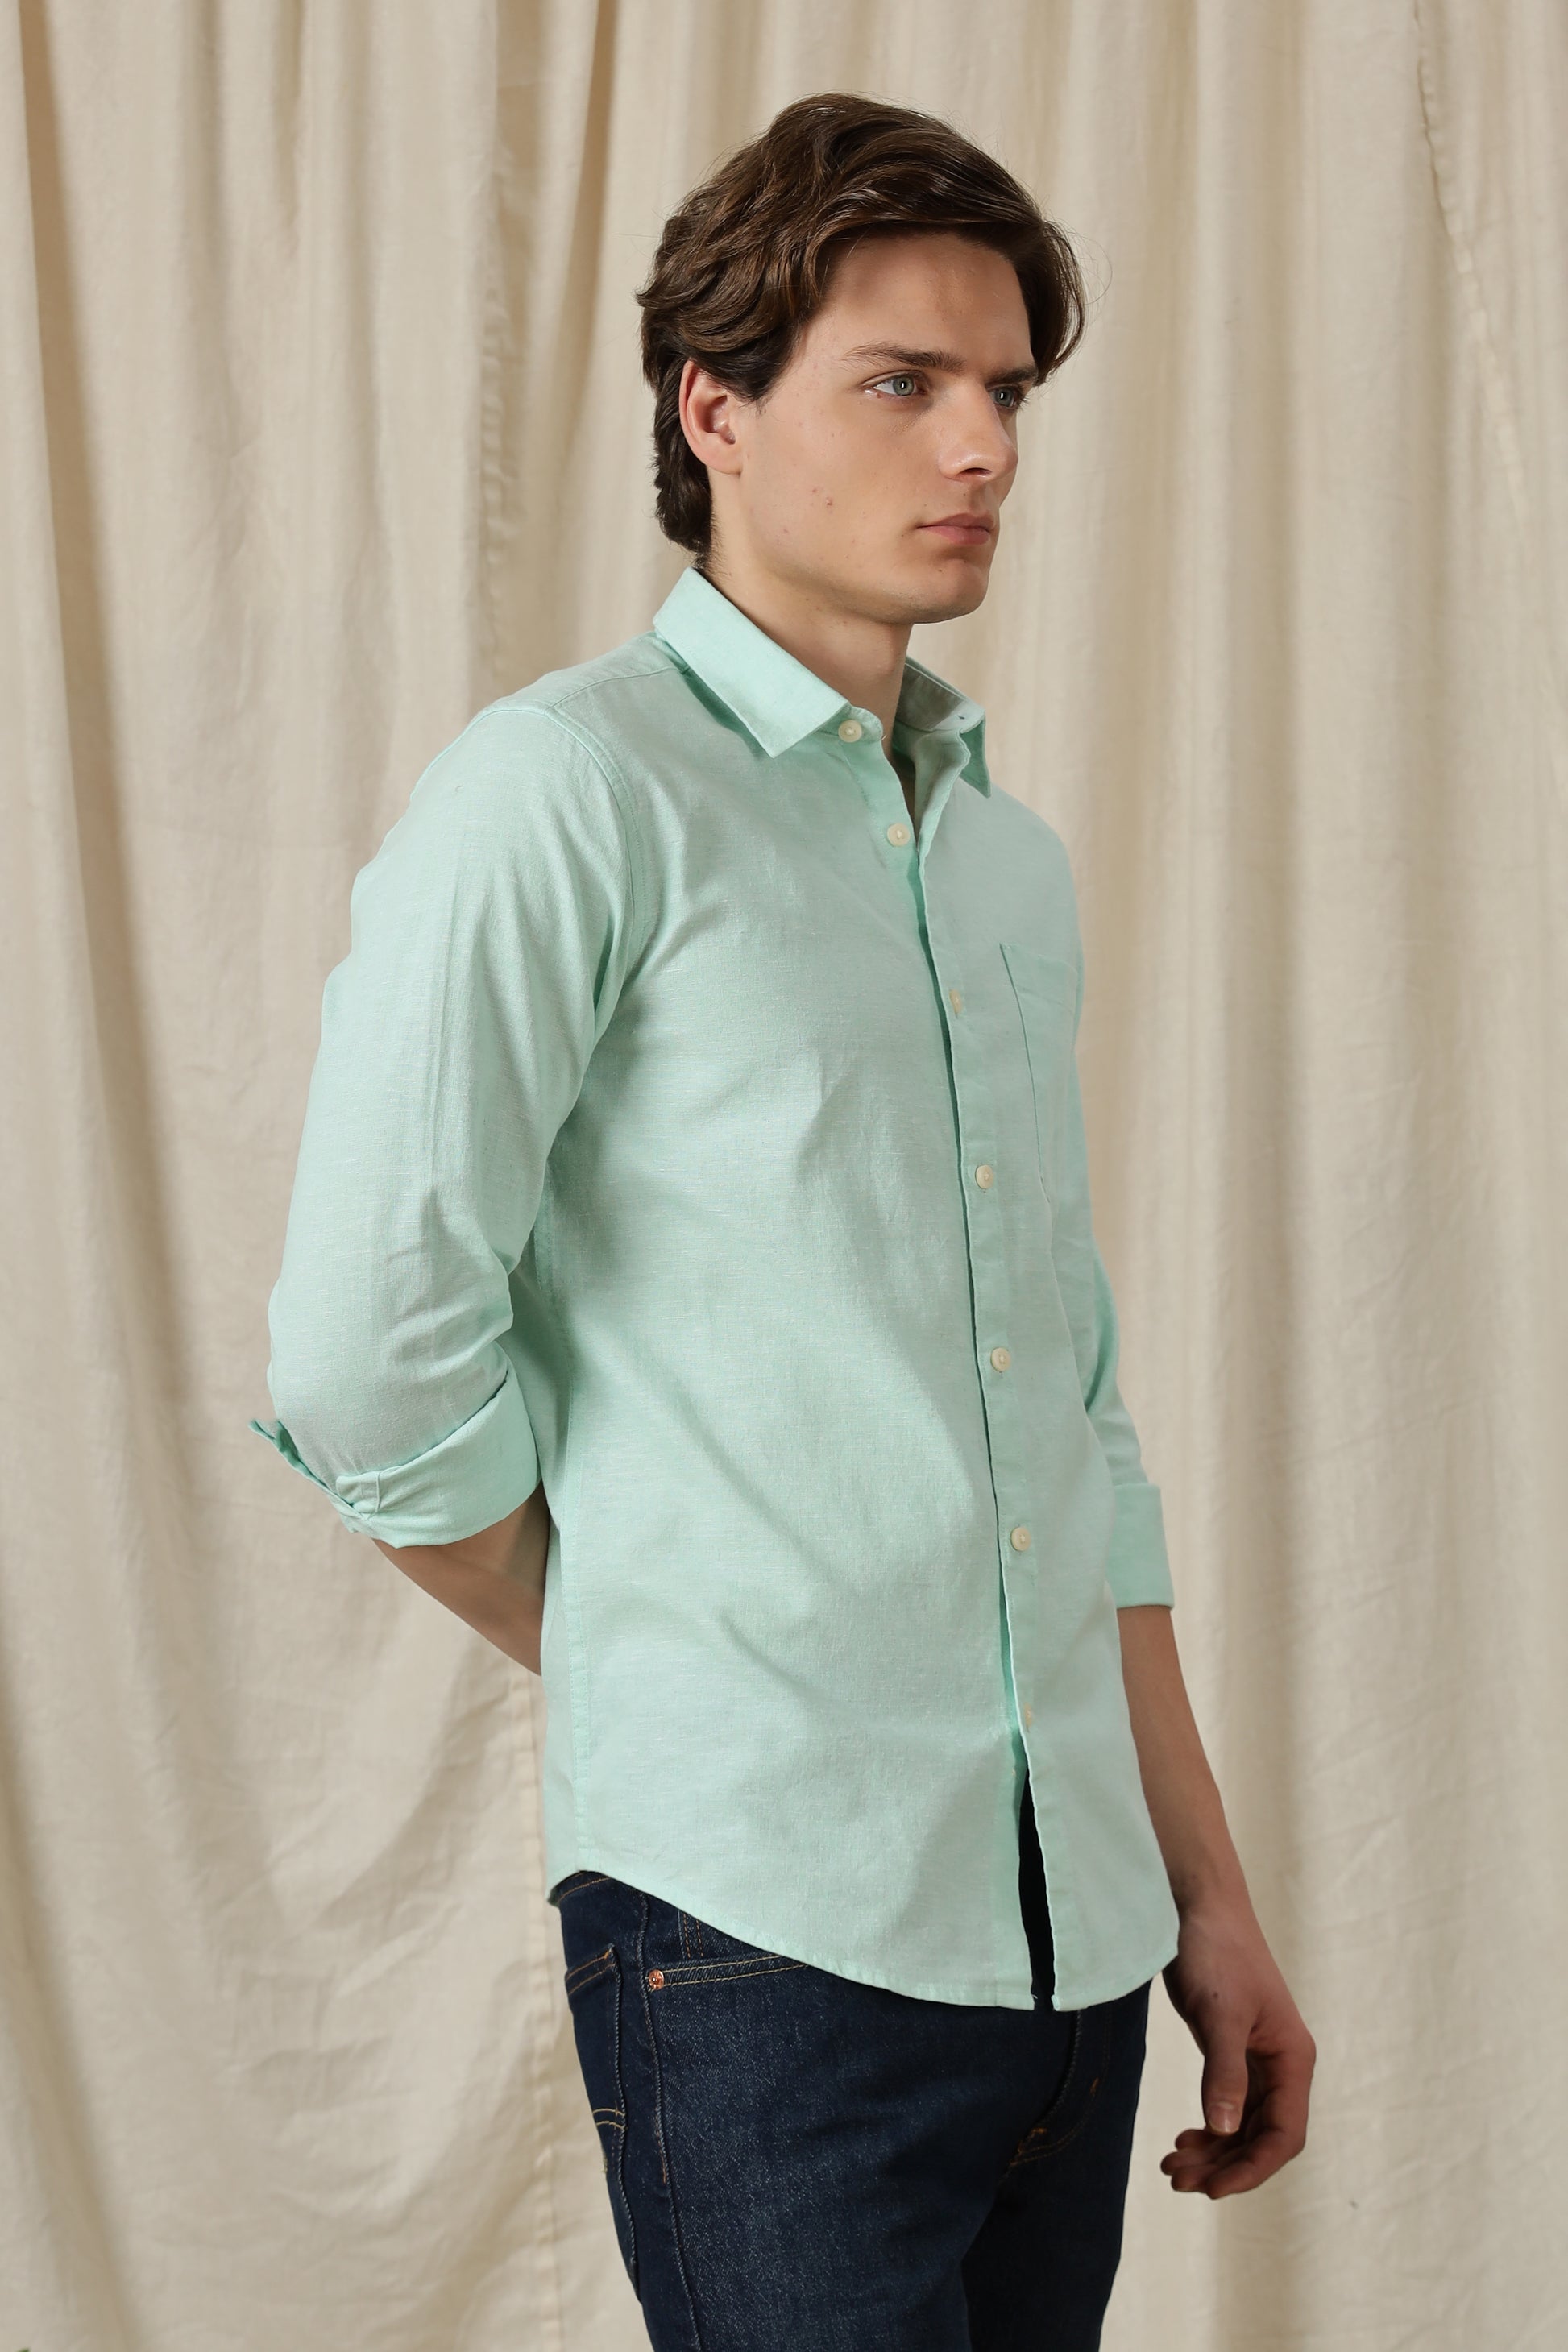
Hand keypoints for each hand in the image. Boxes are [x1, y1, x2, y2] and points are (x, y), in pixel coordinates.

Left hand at [1158, 1893, 1314, 2197]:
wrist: (1198, 1904)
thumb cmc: (1215, 1951)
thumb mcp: (1218, 2014)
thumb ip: (1223, 2072)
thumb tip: (1224, 2131)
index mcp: (1292, 2059)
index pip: (1284, 2135)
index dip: (1251, 2169)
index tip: (1212, 2189)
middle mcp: (1282, 2065)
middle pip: (1262, 2137)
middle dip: (1224, 2165)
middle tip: (1176, 2178)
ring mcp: (1259, 2058)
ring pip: (1243, 2125)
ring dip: (1213, 2152)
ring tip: (1171, 2167)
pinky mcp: (1234, 2049)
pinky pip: (1229, 2105)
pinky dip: (1209, 2127)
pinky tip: (1185, 2138)